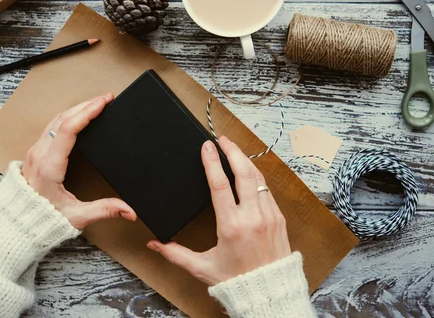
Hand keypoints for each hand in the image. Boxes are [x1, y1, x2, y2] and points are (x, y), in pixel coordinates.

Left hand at [21, 93, 136, 229]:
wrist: (17, 223)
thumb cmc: (43, 220)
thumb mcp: (77, 216)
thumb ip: (105, 210)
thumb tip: (130, 211)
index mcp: (49, 166)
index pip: (68, 130)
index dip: (87, 113)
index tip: (102, 103)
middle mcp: (39, 154)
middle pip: (63, 118)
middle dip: (86, 105)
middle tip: (107, 98)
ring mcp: (35, 151)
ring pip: (56, 119)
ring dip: (77, 108)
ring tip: (97, 102)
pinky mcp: (35, 152)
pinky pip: (51, 126)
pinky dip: (68, 115)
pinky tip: (79, 114)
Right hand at [147, 136, 290, 284]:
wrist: (270, 294)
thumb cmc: (237, 282)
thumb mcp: (202, 268)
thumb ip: (176, 254)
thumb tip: (154, 244)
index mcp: (232, 226)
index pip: (220, 185)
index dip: (212, 162)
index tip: (207, 146)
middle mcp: (252, 217)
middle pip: (243, 173)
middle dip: (232, 151)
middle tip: (222, 139)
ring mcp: (269, 216)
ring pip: (258, 179)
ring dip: (246, 161)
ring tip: (234, 150)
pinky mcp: (278, 219)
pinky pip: (267, 191)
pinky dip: (257, 177)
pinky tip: (249, 171)